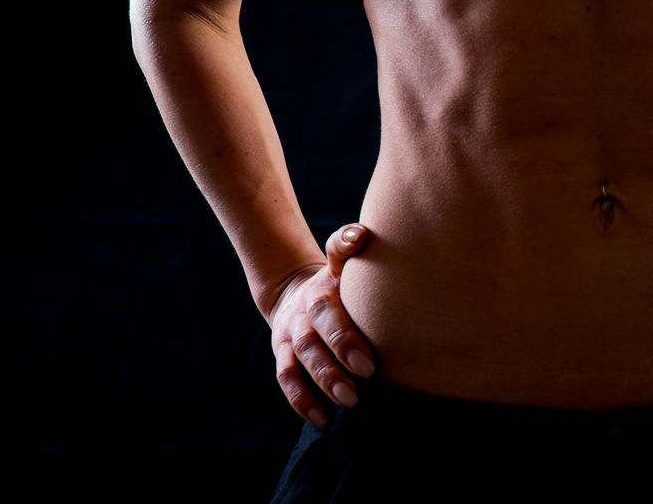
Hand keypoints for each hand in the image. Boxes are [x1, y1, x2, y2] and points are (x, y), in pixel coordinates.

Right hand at [267, 223, 376, 426]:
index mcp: (321, 292)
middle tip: (365, 379)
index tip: (370, 361)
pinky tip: (322, 420)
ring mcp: (290, 337)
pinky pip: (286, 381)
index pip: (329, 311)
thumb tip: (359, 234)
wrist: (298, 289)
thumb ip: (347, 246)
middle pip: (314, 339)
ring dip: (321, 382)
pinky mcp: (282, 355)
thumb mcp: (341, 261)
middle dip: (337, 361)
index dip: (345, 336)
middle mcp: (303, 315)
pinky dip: (301, 402)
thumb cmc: (337, 279)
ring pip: (299, 362)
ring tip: (349, 402)